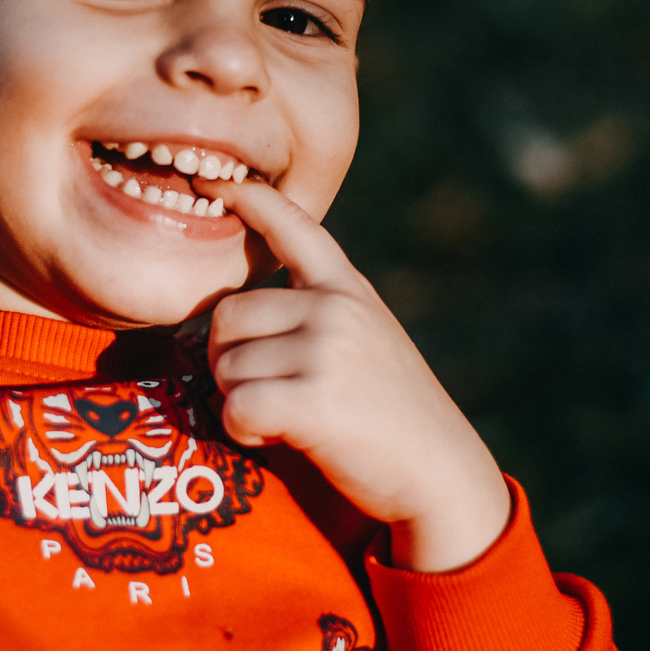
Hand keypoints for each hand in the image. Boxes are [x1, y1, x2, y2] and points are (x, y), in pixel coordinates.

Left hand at [207, 179, 511, 572]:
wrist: (440, 474)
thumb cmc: (391, 416)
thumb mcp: (366, 340)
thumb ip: (316, 314)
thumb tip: (226, 318)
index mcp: (347, 288)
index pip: (292, 225)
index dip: (248, 198)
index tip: (209, 176)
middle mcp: (336, 308)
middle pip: (226, 316)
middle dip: (229, 360)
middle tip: (268, 392)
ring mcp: (326, 350)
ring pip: (225, 366)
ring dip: (239, 401)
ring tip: (287, 417)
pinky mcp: (314, 399)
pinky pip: (236, 406)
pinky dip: (244, 431)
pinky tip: (278, 437)